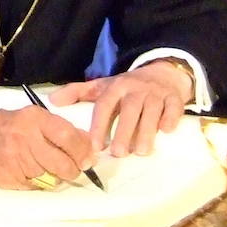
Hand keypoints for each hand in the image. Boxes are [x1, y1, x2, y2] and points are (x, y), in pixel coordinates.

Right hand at [0, 106, 93, 188]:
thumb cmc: (12, 127)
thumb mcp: (35, 117)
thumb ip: (60, 129)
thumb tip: (89, 145)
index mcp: (34, 119)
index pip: (67, 137)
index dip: (83, 151)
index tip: (88, 158)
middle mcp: (25, 138)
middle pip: (62, 164)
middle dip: (73, 170)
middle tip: (74, 168)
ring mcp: (16, 160)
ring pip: (51, 178)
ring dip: (56, 176)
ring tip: (47, 166)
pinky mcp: (10, 178)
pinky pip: (36, 187)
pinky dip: (40, 182)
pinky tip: (32, 172)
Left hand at [53, 62, 187, 157]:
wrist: (162, 72)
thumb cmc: (128, 86)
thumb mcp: (103, 86)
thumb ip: (77, 93)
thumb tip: (52, 101)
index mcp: (116, 87)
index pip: (105, 105)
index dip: (99, 125)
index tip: (95, 145)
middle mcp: (135, 89)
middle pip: (129, 110)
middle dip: (123, 131)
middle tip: (118, 153)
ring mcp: (156, 93)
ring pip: (151, 111)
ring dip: (147, 131)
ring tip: (141, 151)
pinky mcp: (174, 98)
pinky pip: (173, 107)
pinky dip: (170, 118)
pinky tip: (166, 131)